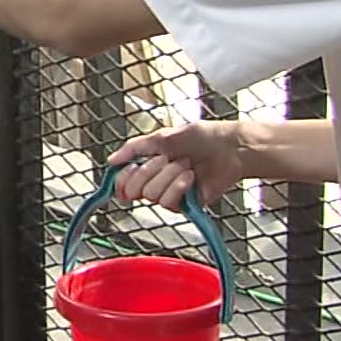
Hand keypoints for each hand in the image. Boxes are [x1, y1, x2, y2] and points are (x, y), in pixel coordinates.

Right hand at [107, 121, 250, 211]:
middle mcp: (156, 180)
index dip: (122, 179)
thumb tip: (111, 160)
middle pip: (134, 189)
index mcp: (148, 163)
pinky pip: (168, 202)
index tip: (130, 168)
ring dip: (169, 176)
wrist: (229, 148)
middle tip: (166, 158)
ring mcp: (169, 193)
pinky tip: (190, 177)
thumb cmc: (202, 137)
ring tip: (185, 164)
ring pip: (152, 195)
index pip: (123, 181)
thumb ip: (134, 148)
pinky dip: (178, 186)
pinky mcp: (183, 205)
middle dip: (149, 171)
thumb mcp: (162, 136)